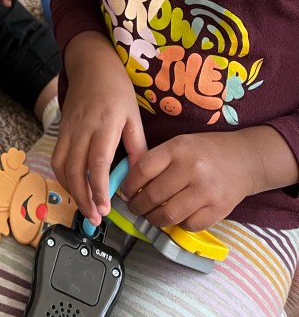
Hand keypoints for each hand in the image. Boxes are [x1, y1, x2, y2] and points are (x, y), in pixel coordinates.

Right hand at [51, 32, 146, 227]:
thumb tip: (137, 178)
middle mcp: (81, 128)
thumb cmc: (116, 89)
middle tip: (95, 218)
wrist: (91, 65)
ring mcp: (67, 129)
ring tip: (85, 207)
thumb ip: (136, 148)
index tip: (105, 208)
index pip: (97, 162)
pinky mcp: (60, 129)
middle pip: (75, 169)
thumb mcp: (134, 116)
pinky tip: (75, 186)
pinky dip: (63, 177)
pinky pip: (57, 158)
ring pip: (61, 166)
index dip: (99, 188)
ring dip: (71, 190)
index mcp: (104, 124)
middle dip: (83, 198)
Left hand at [119, 131, 268, 231]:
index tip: (124, 192)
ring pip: (169, 214)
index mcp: (178, 148)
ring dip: (154, 219)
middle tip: (134, 207)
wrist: (245, 159)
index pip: (144, 169)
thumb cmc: (206, 151)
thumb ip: (158, 160)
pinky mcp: (218, 210)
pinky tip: (176, 217)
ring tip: (150, 216)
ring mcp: (206, 191)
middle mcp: (191, 169)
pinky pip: (189, 225)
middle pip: (154, 195)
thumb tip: (132, 183)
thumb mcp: (180, 144)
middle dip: (138, 205)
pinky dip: (178, 225)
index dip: (129, 184)